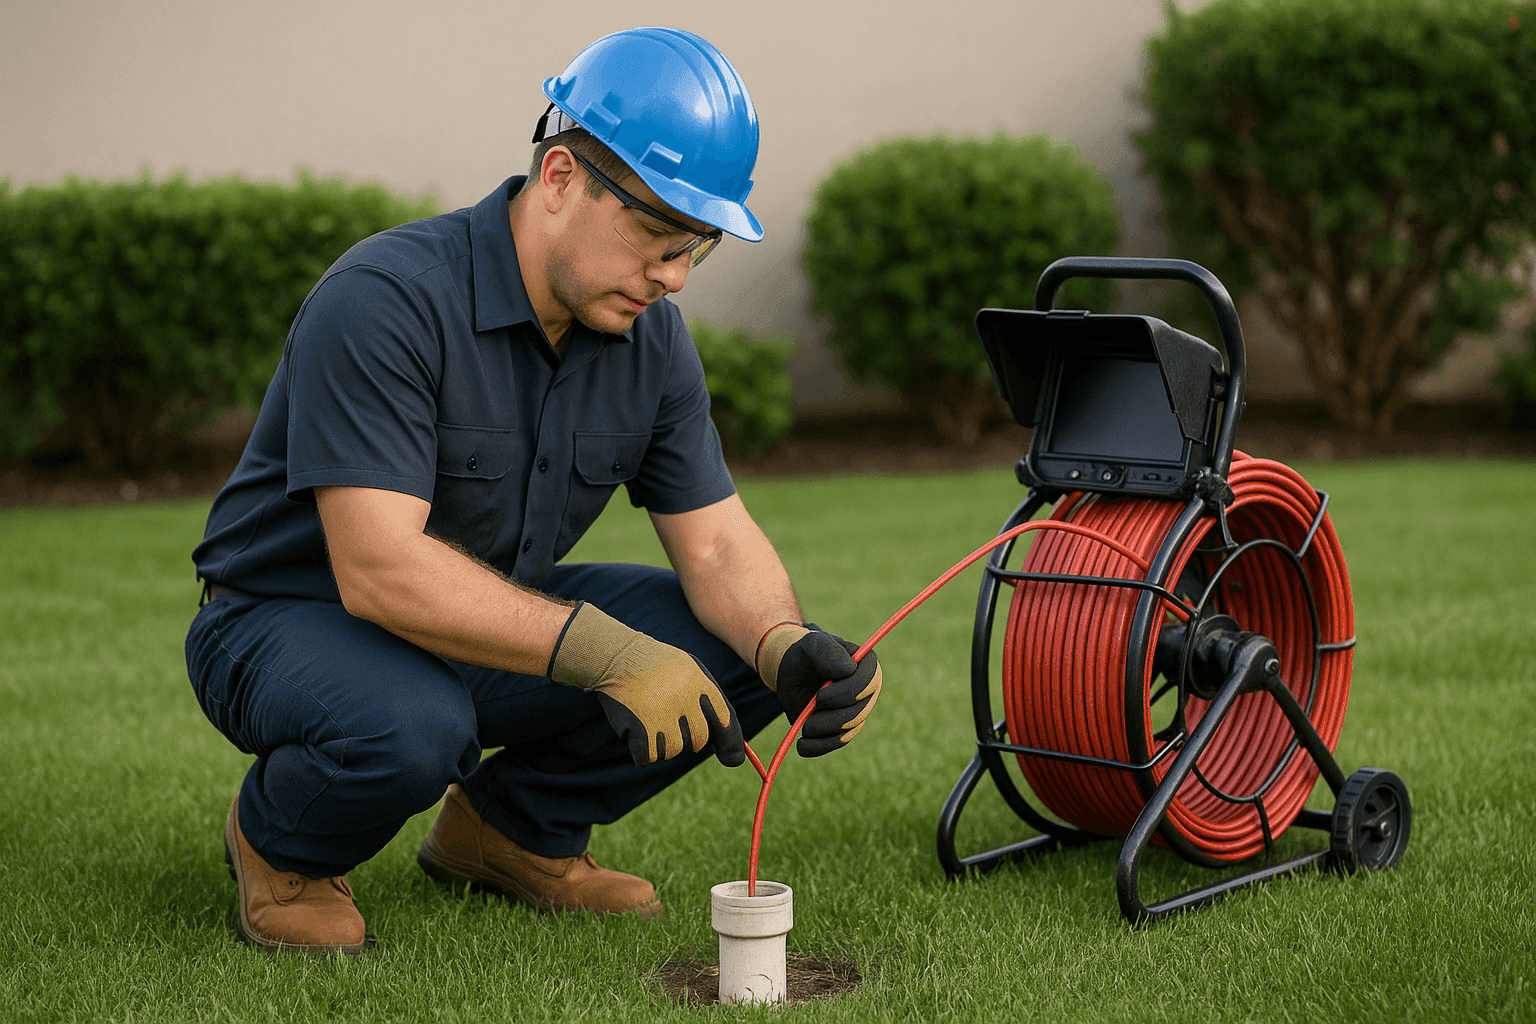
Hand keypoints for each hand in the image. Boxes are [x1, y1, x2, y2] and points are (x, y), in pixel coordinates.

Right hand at [549, 603, 744, 767]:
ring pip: (673, 751)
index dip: (728, 743)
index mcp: (701, 685)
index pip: (725, 722)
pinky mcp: (641, 730)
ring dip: (661, 743)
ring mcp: (663, 717)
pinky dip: (641, 751)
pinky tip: (634, 729)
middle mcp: (686, 702)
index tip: (729, 758)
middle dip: (686, 738)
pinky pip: (647, 757)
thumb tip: (734, 756)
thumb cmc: (656, 666)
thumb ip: (709, 702)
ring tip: (648, 718)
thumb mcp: (688, 670)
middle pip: (698, 742)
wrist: (617, 655)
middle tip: (668, 721)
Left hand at [756, 623, 881, 756]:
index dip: (848, 692)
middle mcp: (867, 690)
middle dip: (833, 716)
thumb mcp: (812, 644)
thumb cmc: (805, 654)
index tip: (820, 696)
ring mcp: (857, 710)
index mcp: (866, 664)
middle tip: (810, 709)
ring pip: (848, 729)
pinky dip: (819, 746)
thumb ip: (828, 652)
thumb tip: (848, 670)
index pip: (869, 681)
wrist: (791, 671)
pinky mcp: (843, 727)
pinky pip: (837, 742)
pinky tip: (803, 746)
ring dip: (824, 730)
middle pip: (860, 710)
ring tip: (804, 725)